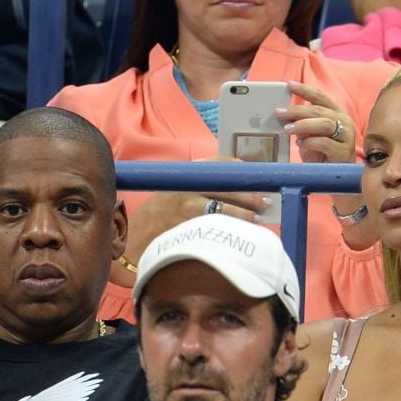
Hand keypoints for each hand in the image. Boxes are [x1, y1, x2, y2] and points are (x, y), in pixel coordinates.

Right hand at [121, 159, 273, 274]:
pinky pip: (215, 226)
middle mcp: (185, 187)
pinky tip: (241, 232)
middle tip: (265, 201)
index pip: (215, 163)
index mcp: (182, 176)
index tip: (253, 174)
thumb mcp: (173, 192)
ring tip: (257, 218)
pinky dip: (231, 228)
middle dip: (249, 194)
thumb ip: (196, 186)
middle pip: (225, 186)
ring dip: (244, 213)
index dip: (237, 167)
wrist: (135, 237)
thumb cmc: (158, 216)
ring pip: (223, 207)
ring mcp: (185, 207)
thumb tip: (232, 190)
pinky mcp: (186, 226)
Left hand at [277, 81, 356, 163]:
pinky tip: (300, 144)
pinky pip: (325, 143)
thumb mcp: (310, 136)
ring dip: (303, 124)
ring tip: (287, 129)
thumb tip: (285, 114)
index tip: (289, 85)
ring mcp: (346, 136)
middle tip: (280, 112)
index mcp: (336, 113)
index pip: (320, 97)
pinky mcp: (344, 152)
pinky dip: (310, 142)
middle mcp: (344, 121)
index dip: (305, 90)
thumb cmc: (322, 155)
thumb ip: (303, 124)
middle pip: (319, 110)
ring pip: (324, 124)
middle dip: (297, 110)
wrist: (336, 177)